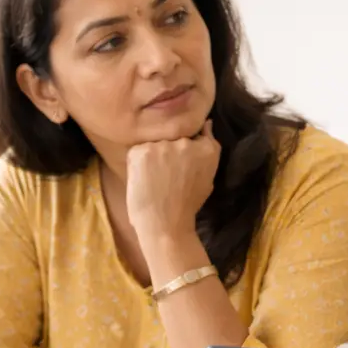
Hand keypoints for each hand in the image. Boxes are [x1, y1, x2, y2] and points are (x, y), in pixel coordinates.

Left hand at [125, 119, 219, 242]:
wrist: (165, 224)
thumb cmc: (187, 206)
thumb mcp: (208, 178)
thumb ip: (207, 149)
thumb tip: (207, 123)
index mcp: (207, 149)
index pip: (196, 133)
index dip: (185, 148)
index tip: (180, 161)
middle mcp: (186, 142)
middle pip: (174, 137)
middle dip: (170, 151)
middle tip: (165, 173)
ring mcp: (163, 145)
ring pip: (156, 142)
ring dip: (154, 155)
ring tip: (154, 178)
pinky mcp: (141, 150)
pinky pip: (139, 149)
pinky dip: (139, 162)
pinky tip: (143, 178)